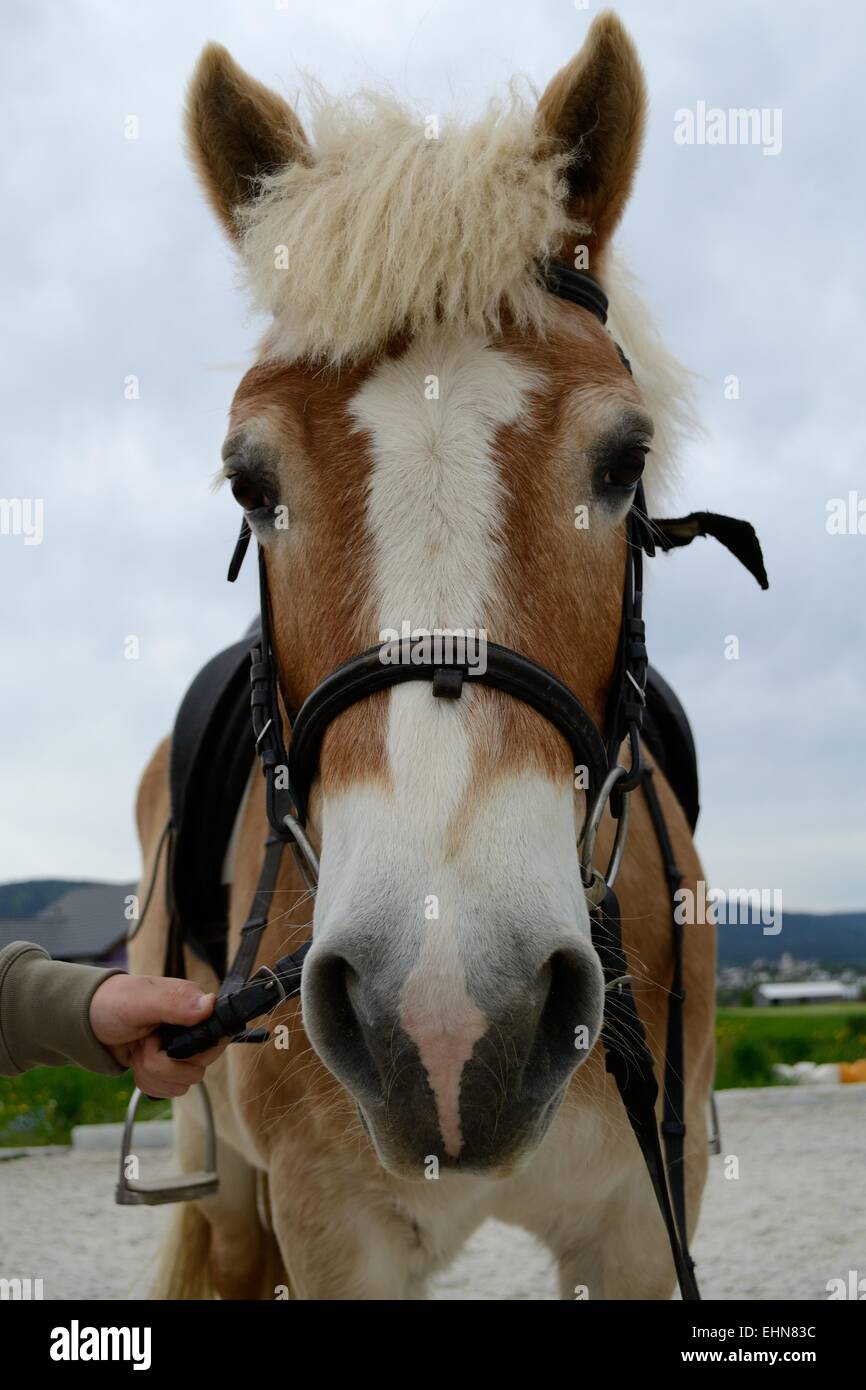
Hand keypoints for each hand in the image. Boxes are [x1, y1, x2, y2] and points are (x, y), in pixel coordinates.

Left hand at [89, 974, 223, 1097]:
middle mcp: (193, 1030)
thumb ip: (175, 1003)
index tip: (165, 1044)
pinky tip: (138, 1061)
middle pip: (197, 1070)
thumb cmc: (113, 1003)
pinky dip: (147, 1081)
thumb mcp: (141, 1000)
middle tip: (144, 1042)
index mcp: (195, 1007)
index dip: (190, 1052)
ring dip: (152, 1073)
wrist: (87, 1021)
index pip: (216, 1041)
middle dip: (162, 1064)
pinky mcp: (168, 1068)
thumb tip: (210, 1005)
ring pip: (181, 1085)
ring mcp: (181, 1051)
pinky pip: (168, 1090)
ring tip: (138, 1048)